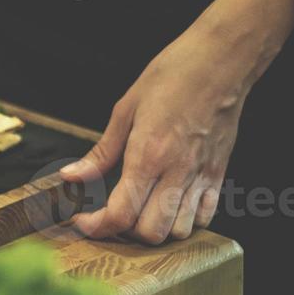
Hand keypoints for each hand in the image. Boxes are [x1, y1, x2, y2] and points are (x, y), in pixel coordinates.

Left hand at [60, 0, 293, 243]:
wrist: (221, 61)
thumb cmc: (174, 75)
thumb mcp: (126, 109)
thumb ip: (101, 152)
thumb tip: (72, 177)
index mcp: (148, 154)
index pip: (121, 214)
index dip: (97, 227)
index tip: (84, 221)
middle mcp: (176, 172)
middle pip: (150, 233)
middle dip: (125, 232)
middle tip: (111, 214)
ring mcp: (201, 176)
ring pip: (178, 231)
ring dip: (156, 229)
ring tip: (142, 210)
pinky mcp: (219, 174)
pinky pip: (205, 217)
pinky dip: (185, 221)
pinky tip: (170, 203)